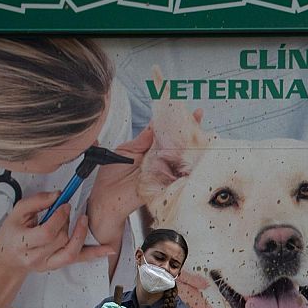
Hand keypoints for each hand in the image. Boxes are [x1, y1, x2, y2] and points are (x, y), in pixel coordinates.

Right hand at [0, 191, 115, 273]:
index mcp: (22, 242)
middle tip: (67, 211)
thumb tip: (57, 195)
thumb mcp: (16, 214)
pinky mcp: (57, 265)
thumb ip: (36, 201)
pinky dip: (95, 254)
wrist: (7, 257)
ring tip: (84, 221)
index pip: (47, 232)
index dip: (59, 217)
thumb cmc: (11, 234)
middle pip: (60, 240)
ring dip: (81, 235)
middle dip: (67, 223)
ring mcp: (48, 264)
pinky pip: (78, 260)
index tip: (64, 205)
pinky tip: (108, 249)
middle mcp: (35, 256)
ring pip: (71, 252)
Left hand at [87, 109, 204, 245]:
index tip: (180, 109)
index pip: (161, 130)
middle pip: (176, 141)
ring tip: (200, 131)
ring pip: (181, 155)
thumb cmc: (111, 176)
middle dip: (188, 128)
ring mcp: (163, 169)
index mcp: (147, 147)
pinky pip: (179, 174)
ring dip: (191, 145)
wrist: (107, 198)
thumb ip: (139, 141)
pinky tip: (196, 156)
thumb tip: (152, 127)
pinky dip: (188, 167)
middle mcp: (157, 157)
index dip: (171, 120)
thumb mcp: (123, 152)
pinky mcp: (165, 182)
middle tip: (198, 115)